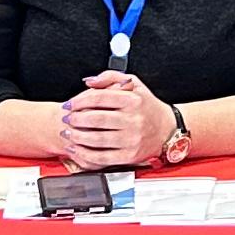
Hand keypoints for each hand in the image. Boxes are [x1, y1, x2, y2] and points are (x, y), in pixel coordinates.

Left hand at [60, 69, 175, 170]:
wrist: (167, 130)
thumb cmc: (148, 107)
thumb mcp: (134, 84)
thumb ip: (110, 77)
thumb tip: (89, 81)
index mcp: (133, 101)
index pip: (100, 98)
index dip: (80, 100)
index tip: (70, 104)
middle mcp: (133, 120)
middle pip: (96, 119)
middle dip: (76, 119)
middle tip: (67, 119)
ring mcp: (131, 139)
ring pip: (97, 139)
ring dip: (77, 137)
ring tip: (68, 133)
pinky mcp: (129, 156)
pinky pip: (102, 157)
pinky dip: (85, 154)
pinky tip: (76, 149)